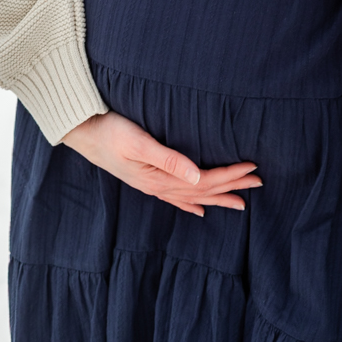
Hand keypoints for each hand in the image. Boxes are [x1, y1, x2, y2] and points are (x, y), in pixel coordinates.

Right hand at [62, 111, 261, 216]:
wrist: (82, 133)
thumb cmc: (110, 131)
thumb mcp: (139, 142)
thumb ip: (168, 159)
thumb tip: (198, 177)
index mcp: (160, 178)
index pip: (204, 181)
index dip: (230, 175)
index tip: (253, 168)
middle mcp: (159, 186)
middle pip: (203, 191)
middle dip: (231, 187)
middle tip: (258, 183)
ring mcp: (151, 185)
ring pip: (193, 196)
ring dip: (217, 197)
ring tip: (240, 202)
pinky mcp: (145, 180)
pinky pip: (175, 198)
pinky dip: (191, 204)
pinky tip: (200, 210)